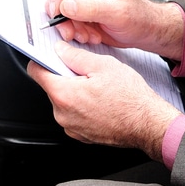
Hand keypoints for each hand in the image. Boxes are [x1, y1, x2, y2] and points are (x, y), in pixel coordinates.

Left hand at [29, 42, 180, 159]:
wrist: (148, 125)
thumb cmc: (130, 98)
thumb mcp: (103, 66)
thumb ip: (75, 56)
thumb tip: (60, 50)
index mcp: (64, 94)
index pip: (36, 72)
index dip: (41, 59)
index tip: (48, 55)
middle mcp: (63, 114)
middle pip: (51, 86)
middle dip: (63, 76)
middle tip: (85, 71)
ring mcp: (71, 127)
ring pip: (63, 101)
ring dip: (73, 92)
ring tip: (96, 88)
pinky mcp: (80, 135)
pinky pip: (72, 115)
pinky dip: (81, 106)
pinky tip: (99, 101)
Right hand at [47, 0, 183, 59]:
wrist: (146, 31)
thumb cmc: (140, 17)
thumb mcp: (118, 13)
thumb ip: (92, 8)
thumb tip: (66, 6)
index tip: (57, 10)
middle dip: (63, 16)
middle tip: (70, 31)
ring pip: (59, 10)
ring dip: (70, 27)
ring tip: (87, 36)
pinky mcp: (80, 12)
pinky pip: (66, 21)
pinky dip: (74, 32)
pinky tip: (90, 36)